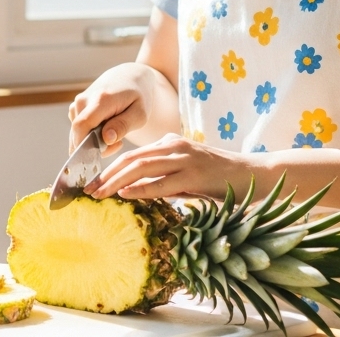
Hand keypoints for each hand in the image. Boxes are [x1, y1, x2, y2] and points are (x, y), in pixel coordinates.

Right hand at [68, 62, 161, 155]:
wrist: (130, 76)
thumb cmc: (139, 96)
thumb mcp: (140, 113)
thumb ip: (123, 126)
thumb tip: (106, 139)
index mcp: (101, 100)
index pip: (81, 126)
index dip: (83, 147)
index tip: (97, 158)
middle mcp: (84, 100)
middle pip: (79, 134)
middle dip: (95, 147)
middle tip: (118, 144)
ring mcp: (77, 102)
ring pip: (78, 133)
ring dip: (94, 141)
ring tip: (115, 135)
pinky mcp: (76, 106)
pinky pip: (78, 129)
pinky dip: (90, 134)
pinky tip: (105, 129)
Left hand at [86, 133, 255, 200]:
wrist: (252, 174)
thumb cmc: (219, 177)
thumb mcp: (187, 169)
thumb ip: (165, 172)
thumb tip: (137, 186)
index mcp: (171, 143)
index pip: (133, 154)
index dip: (109, 168)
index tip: (92, 182)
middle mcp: (175, 147)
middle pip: (131, 159)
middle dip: (106, 175)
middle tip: (88, 190)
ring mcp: (185, 160)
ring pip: (142, 167)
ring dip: (116, 181)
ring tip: (99, 193)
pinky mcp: (195, 176)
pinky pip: (162, 183)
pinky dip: (142, 189)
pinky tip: (126, 195)